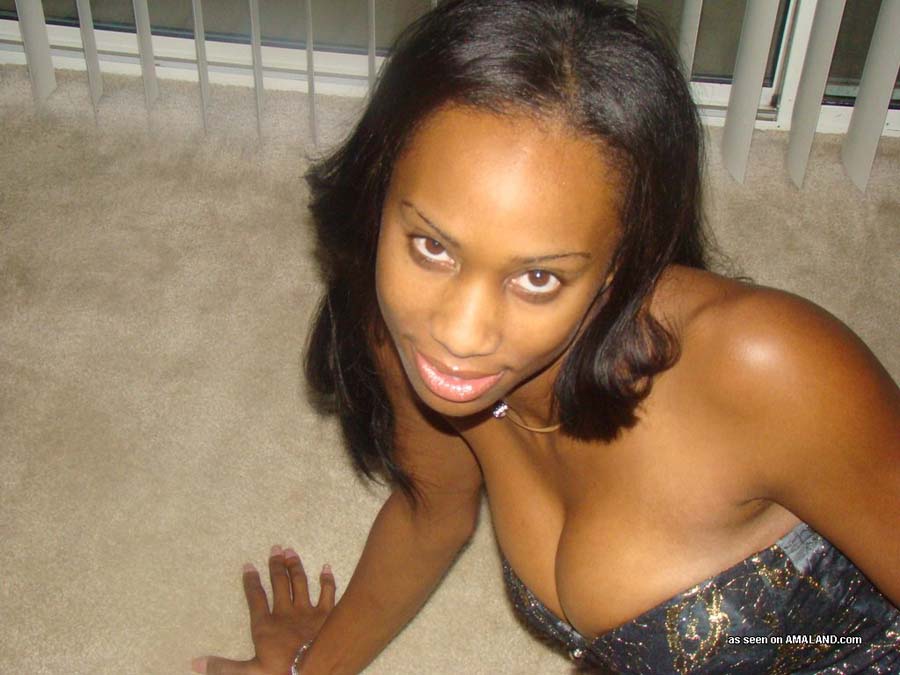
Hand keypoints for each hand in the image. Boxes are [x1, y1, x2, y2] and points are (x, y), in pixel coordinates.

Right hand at [193, 545, 336, 674]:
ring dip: (295, 566)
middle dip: (276, 565)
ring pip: (300, 583)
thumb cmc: (281, 672)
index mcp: (266, 626)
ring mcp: (306, 612)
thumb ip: (223, 667)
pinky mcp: (325, 614)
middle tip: (275, 548)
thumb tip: (196, 663)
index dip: (251, 581)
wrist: (316, 669)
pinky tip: (326, 568)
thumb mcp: (249, 673)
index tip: (249, 565)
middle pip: (280, 584)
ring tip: (291, 552)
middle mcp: (285, 613)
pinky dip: (327, 579)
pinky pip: (327, 593)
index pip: (256, 598)